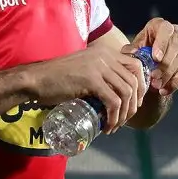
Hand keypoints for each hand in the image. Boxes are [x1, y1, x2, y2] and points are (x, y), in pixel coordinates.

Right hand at [27, 45, 147, 132]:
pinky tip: (108, 126)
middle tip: (126, 118)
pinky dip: (114, 117)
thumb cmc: (57, 78)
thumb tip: (117, 92)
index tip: (134, 103)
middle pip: (134, 80)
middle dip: (134, 103)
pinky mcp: (91, 80)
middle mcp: (105, 56)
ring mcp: (99, 67)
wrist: (36, 79)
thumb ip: (101, 73)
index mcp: (105, 52)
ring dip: (124, 114)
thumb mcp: (85, 69)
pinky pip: (113, 101)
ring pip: (126, 92)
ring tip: (115, 125)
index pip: (136, 66)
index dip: (141, 86)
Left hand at [131, 17, 177, 95]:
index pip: (165, 30)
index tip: (156, 58)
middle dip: (165, 64)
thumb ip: (131, 50)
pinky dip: (176, 82)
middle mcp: (175, 31)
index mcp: (160, 25)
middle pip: (176, 46)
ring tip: (156, 86)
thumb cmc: (140, 51)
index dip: (162, 44)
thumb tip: (131, 52)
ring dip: (169, 75)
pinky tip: (165, 90)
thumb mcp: (134, 48)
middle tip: (154, 77)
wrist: (149, 61)